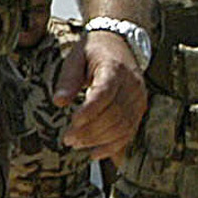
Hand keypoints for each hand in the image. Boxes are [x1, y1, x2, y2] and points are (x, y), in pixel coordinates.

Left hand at [55, 31, 147, 162]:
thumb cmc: (94, 51)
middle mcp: (131, 85)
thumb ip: (68, 79)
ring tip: (76, 144)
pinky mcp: (139, 110)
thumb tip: (58, 102)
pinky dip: (113, 146)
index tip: (73, 122)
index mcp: (114, 68)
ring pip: (123, 126)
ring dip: (98, 140)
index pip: (105, 92)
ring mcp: (138, 99)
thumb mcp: (76, 57)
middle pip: (114, 113)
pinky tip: (95, 153)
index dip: (90, 111)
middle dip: (90, 130)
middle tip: (68, 139)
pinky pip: (129, 132)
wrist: (119, 44)